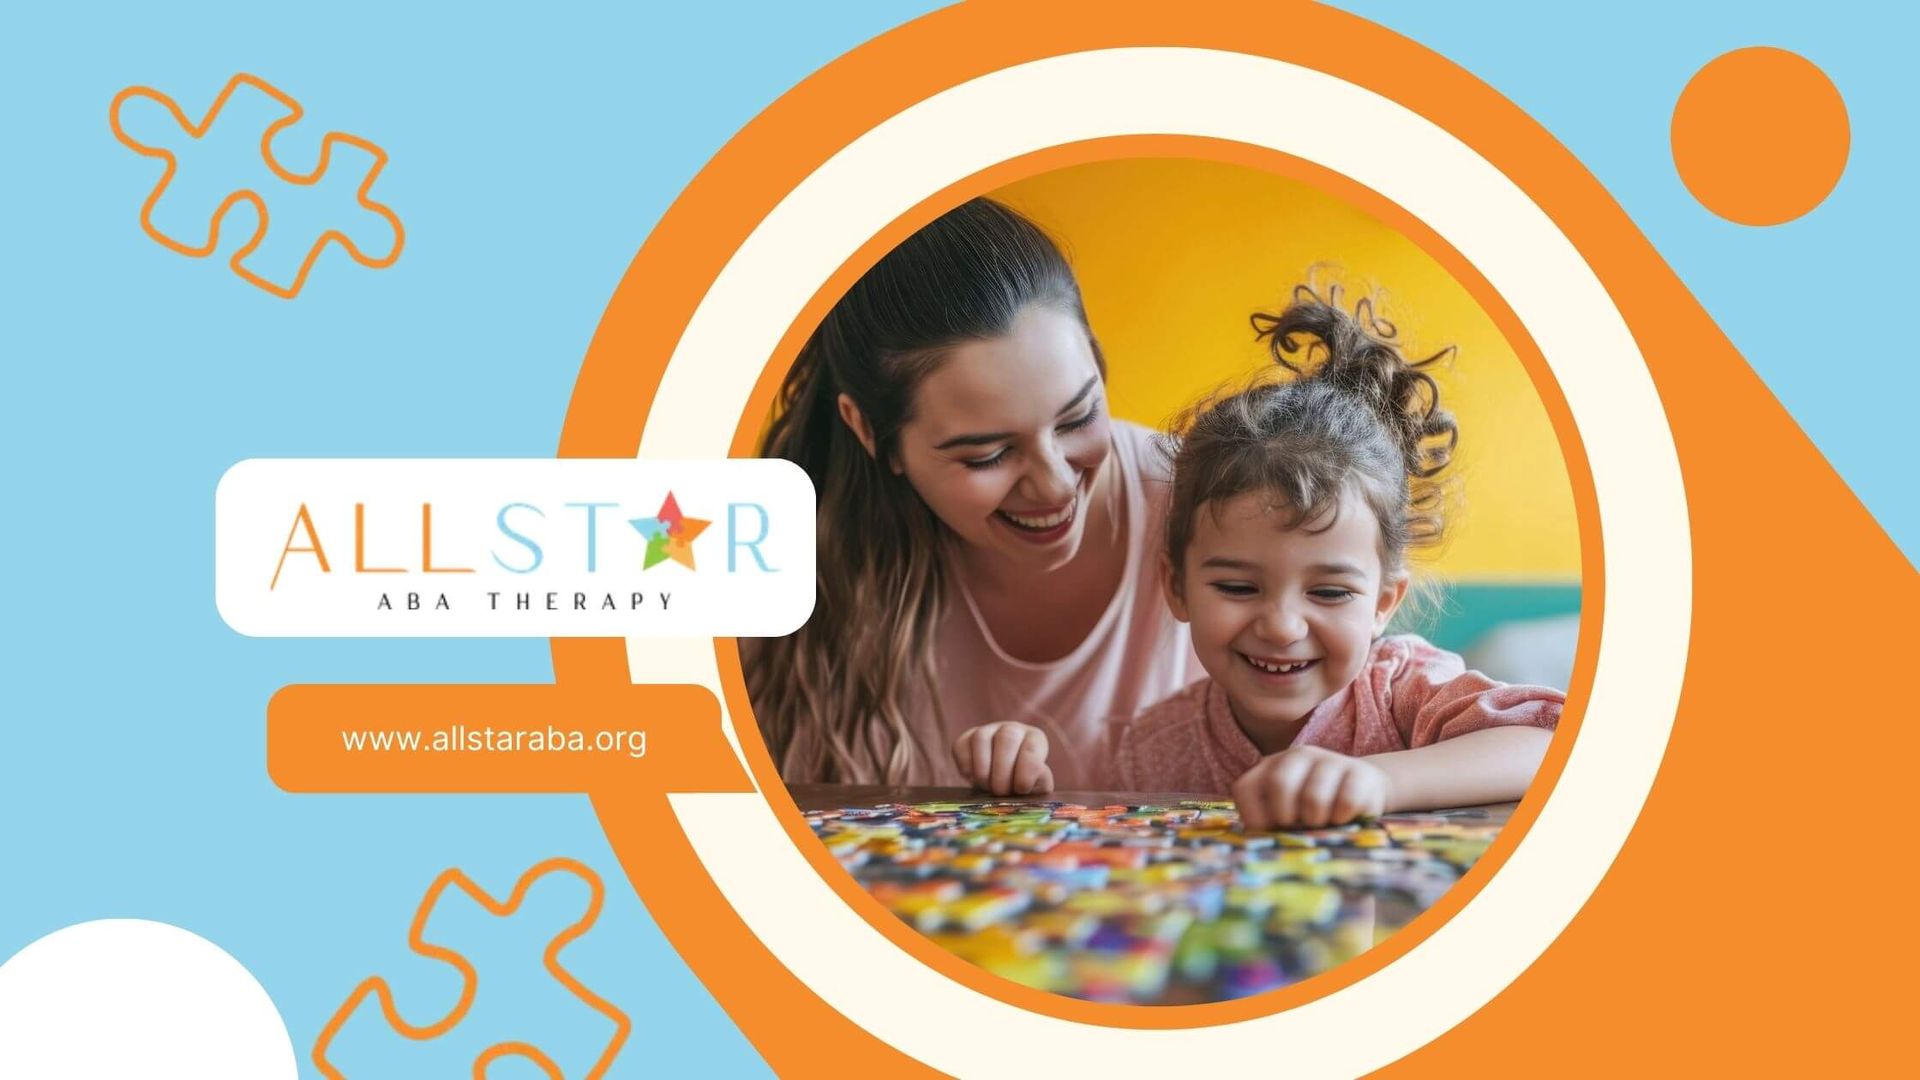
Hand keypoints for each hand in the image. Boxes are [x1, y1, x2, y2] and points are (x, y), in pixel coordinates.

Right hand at [950, 722, 1053, 795]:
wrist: (1002, 784)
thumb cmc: (1023, 785)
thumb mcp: (1038, 786)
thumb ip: (1040, 782)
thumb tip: (1033, 778)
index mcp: (1035, 739)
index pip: (1033, 747)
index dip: (1027, 770)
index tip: (1022, 789)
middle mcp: (1011, 729)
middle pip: (1007, 738)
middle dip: (1002, 771)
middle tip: (1001, 792)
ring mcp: (987, 731)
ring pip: (981, 738)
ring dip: (983, 769)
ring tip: (987, 787)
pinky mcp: (966, 738)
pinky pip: (961, 745)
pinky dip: (965, 765)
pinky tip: (972, 779)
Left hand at [1232, 746, 1389, 829]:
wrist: (1365, 788)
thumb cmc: (1316, 810)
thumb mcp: (1289, 813)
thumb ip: (1271, 824)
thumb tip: (1263, 848)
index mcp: (1270, 767)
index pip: (1245, 788)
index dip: (1253, 816)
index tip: (1269, 831)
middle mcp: (1297, 756)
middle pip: (1279, 784)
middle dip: (1286, 816)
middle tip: (1297, 826)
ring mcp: (1329, 760)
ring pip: (1314, 798)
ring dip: (1317, 822)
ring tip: (1322, 824)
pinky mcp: (1359, 772)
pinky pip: (1346, 803)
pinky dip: (1343, 819)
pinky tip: (1344, 818)